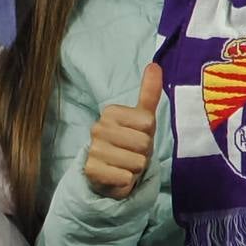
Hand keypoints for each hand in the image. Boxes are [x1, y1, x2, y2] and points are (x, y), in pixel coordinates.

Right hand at [82, 63, 165, 199]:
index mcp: (111, 112)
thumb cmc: (129, 144)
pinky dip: (125, 181)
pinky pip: (124, 178)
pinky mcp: (91, 170)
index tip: (136, 136)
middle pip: (144, 144)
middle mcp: (98, 128)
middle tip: (131, 153)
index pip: (148, 124)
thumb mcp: (142, 118)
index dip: (148, 134)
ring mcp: (93, 149)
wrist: (109, 173)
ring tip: (125, 165)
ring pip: (136, 163)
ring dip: (135, 169)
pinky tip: (116, 176)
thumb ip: (149, 92)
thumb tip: (155, 64)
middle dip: (144, 153)